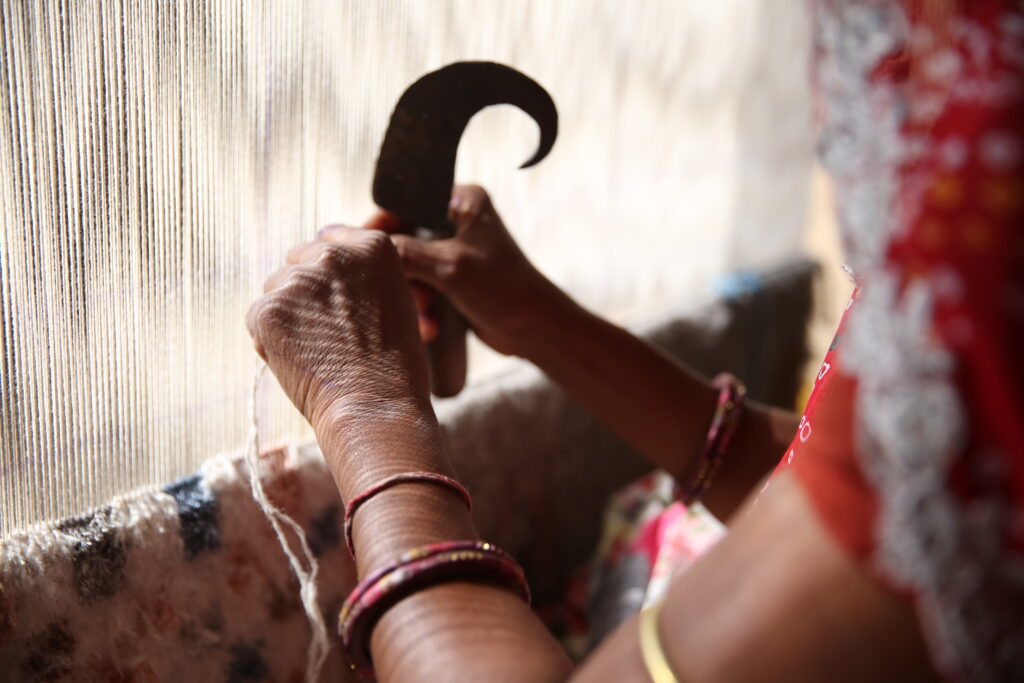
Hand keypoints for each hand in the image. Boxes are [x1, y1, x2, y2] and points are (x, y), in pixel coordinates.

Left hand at [246, 228, 431, 438]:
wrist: (375, 408)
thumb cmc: (394, 366)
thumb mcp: (397, 302)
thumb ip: (363, 274)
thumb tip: (323, 254)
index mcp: (373, 247)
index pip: (331, 242)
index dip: (331, 277)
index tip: (340, 304)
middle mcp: (334, 254)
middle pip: (298, 263)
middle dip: (306, 293)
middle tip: (329, 335)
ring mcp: (298, 280)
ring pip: (276, 290)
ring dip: (287, 316)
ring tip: (318, 351)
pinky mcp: (268, 309)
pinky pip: (257, 318)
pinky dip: (269, 340)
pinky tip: (299, 361)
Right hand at [321, 185, 563, 357]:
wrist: (535, 329)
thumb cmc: (502, 289)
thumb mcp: (447, 267)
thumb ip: (402, 252)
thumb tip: (355, 244)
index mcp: (460, 199)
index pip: (403, 204)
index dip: (378, 229)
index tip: (359, 254)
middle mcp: (456, 217)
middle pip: (402, 238)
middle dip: (399, 273)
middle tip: (397, 293)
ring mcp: (454, 248)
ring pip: (410, 267)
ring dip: (411, 295)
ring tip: (424, 314)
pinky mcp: (453, 277)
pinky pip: (422, 286)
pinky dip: (422, 306)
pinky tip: (430, 327)